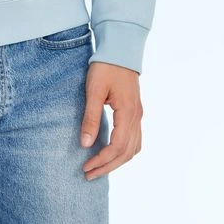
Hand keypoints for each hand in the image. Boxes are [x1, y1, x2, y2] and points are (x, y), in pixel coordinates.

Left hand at [80, 61, 142, 179]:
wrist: (121, 48)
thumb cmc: (105, 67)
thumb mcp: (94, 91)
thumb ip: (90, 118)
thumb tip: (85, 144)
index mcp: (127, 113)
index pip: (117, 147)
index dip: (102, 160)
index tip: (86, 167)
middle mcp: (137, 117)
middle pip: (126, 153)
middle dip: (108, 166)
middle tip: (89, 174)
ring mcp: (138, 115)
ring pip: (133, 148)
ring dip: (117, 161)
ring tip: (99, 168)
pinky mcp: (136, 111)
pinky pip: (135, 139)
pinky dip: (124, 151)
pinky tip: (113, 153)